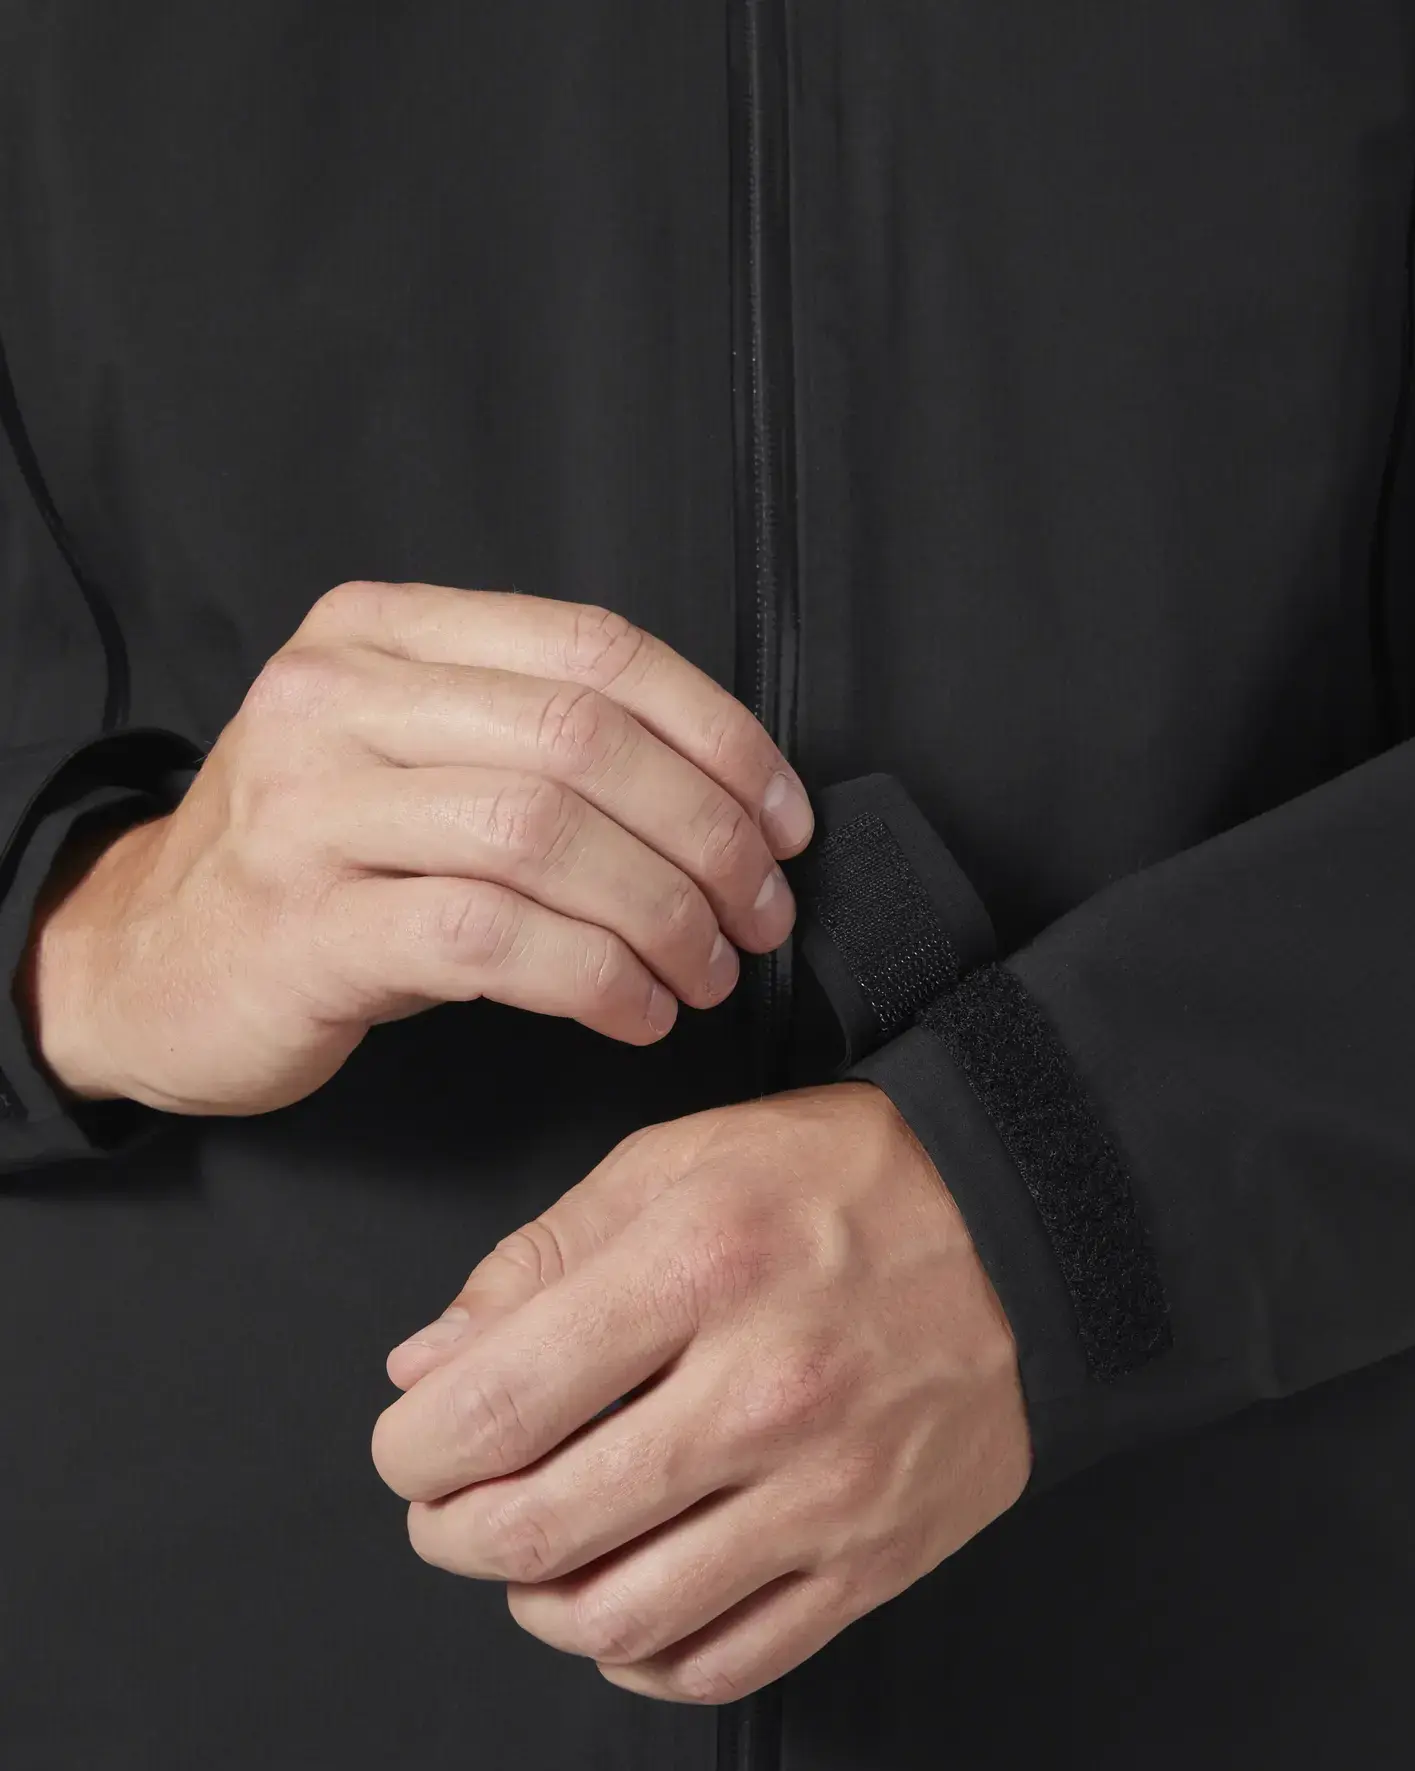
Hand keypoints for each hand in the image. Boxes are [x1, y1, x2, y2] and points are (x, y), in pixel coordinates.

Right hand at [22, 584, 811, 1113]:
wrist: (147, 964)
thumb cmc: (314, 868)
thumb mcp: (405, 762)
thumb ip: (532, 745)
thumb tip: (728, 800)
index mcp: (379, 632)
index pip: (593, 648)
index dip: (718, 734)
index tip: (784, 818)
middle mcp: (336, 699)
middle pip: (584, 741)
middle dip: (708, 835)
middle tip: (762, 911)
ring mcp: (308, 809)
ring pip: (544, 835)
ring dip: (663, 914)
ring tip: (707, 969)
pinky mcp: (304, 924)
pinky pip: (492, 938)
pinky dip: (595, 978)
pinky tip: (637, 1011)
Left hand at [371, 1083, 1031, 1702]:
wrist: (1023, 1227)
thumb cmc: (836, 1181)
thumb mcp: (676, 1162)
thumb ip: (538, 1260)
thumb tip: (425, 1369)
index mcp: (697, 1269)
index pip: (497, 1407)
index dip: (415, 1449)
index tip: (409, 1445)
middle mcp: (762, 1390)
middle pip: (540, 1528)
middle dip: (450, 1534)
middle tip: (443, 1510)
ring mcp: (827, 1490)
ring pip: (623, 1618)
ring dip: (534, 1606)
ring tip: (528, 1561)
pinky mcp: (877, 1558)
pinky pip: (727, 1664)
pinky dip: (642, 1659)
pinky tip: (621, 1612)